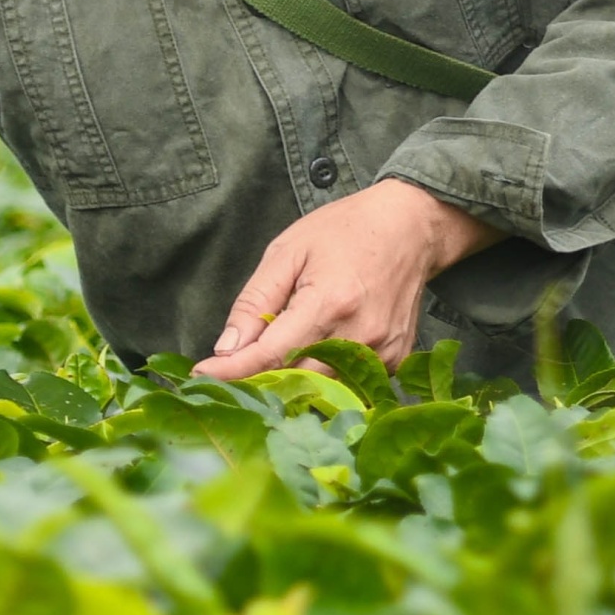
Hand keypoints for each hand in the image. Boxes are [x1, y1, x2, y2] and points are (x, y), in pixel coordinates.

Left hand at [201, 180, 487, 380]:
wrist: (412, 227)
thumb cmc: (346, 230)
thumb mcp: (288, 251)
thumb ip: (255, 302)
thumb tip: (227, 349)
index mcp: (329, 302)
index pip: (272, 354)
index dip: (233, 370)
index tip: (201, 376)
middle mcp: (359, 334)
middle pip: (297, 380)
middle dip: (260, 378)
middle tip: (235, 366)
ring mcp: (382, 351)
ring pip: (323, 387)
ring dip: (292, 379)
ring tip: (277, 355)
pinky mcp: (395, 360)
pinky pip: (349, 382)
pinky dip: (325, 373)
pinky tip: (317, 348)